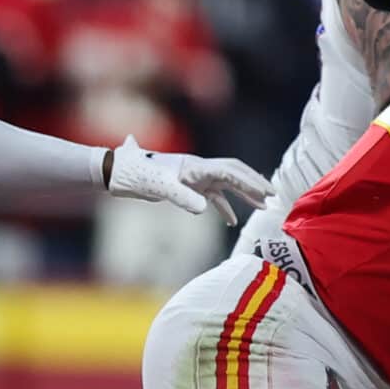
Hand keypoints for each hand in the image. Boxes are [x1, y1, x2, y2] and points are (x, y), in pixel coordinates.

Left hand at [105, 137, 273, 223]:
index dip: (249, 182)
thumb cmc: (136, 175)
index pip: (229, 172)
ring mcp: (194, 178)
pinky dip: (224, 207)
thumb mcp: (160, 187)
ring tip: (263, 206)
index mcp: (195, 165)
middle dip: (254, 183)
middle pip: (233, 173)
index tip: (265, 192)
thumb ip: (183, 197)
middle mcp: (198, 169)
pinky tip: (231, 222)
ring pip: (226, 185)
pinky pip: (212, 197)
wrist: (117, 173)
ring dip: (244, 194)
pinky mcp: (188, 188)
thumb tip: (204, 209)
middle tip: (272, 195)